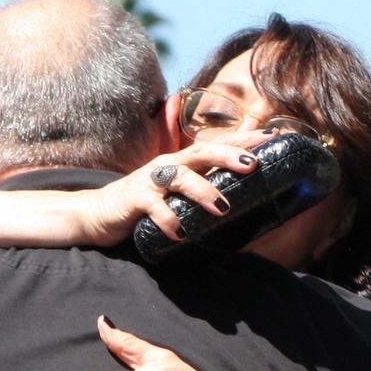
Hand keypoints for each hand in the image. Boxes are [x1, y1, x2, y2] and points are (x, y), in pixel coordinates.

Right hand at [80, 133, 264, 245]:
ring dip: (203, 192)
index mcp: (181, 163)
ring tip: (222, 208)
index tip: (271, 136)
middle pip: (201, 152)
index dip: (242, 140)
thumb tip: (235, 197)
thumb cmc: (143, 204)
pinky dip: (168, 220)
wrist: (99, 213)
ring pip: (180, 178)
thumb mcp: (174, 194)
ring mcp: (150, 181)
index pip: (215, 145)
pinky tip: (181, 234)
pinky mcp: (134, 200)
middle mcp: (168, 166)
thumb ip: (200, 189)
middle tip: (253, 166)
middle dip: (228, 156)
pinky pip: (154, 208)